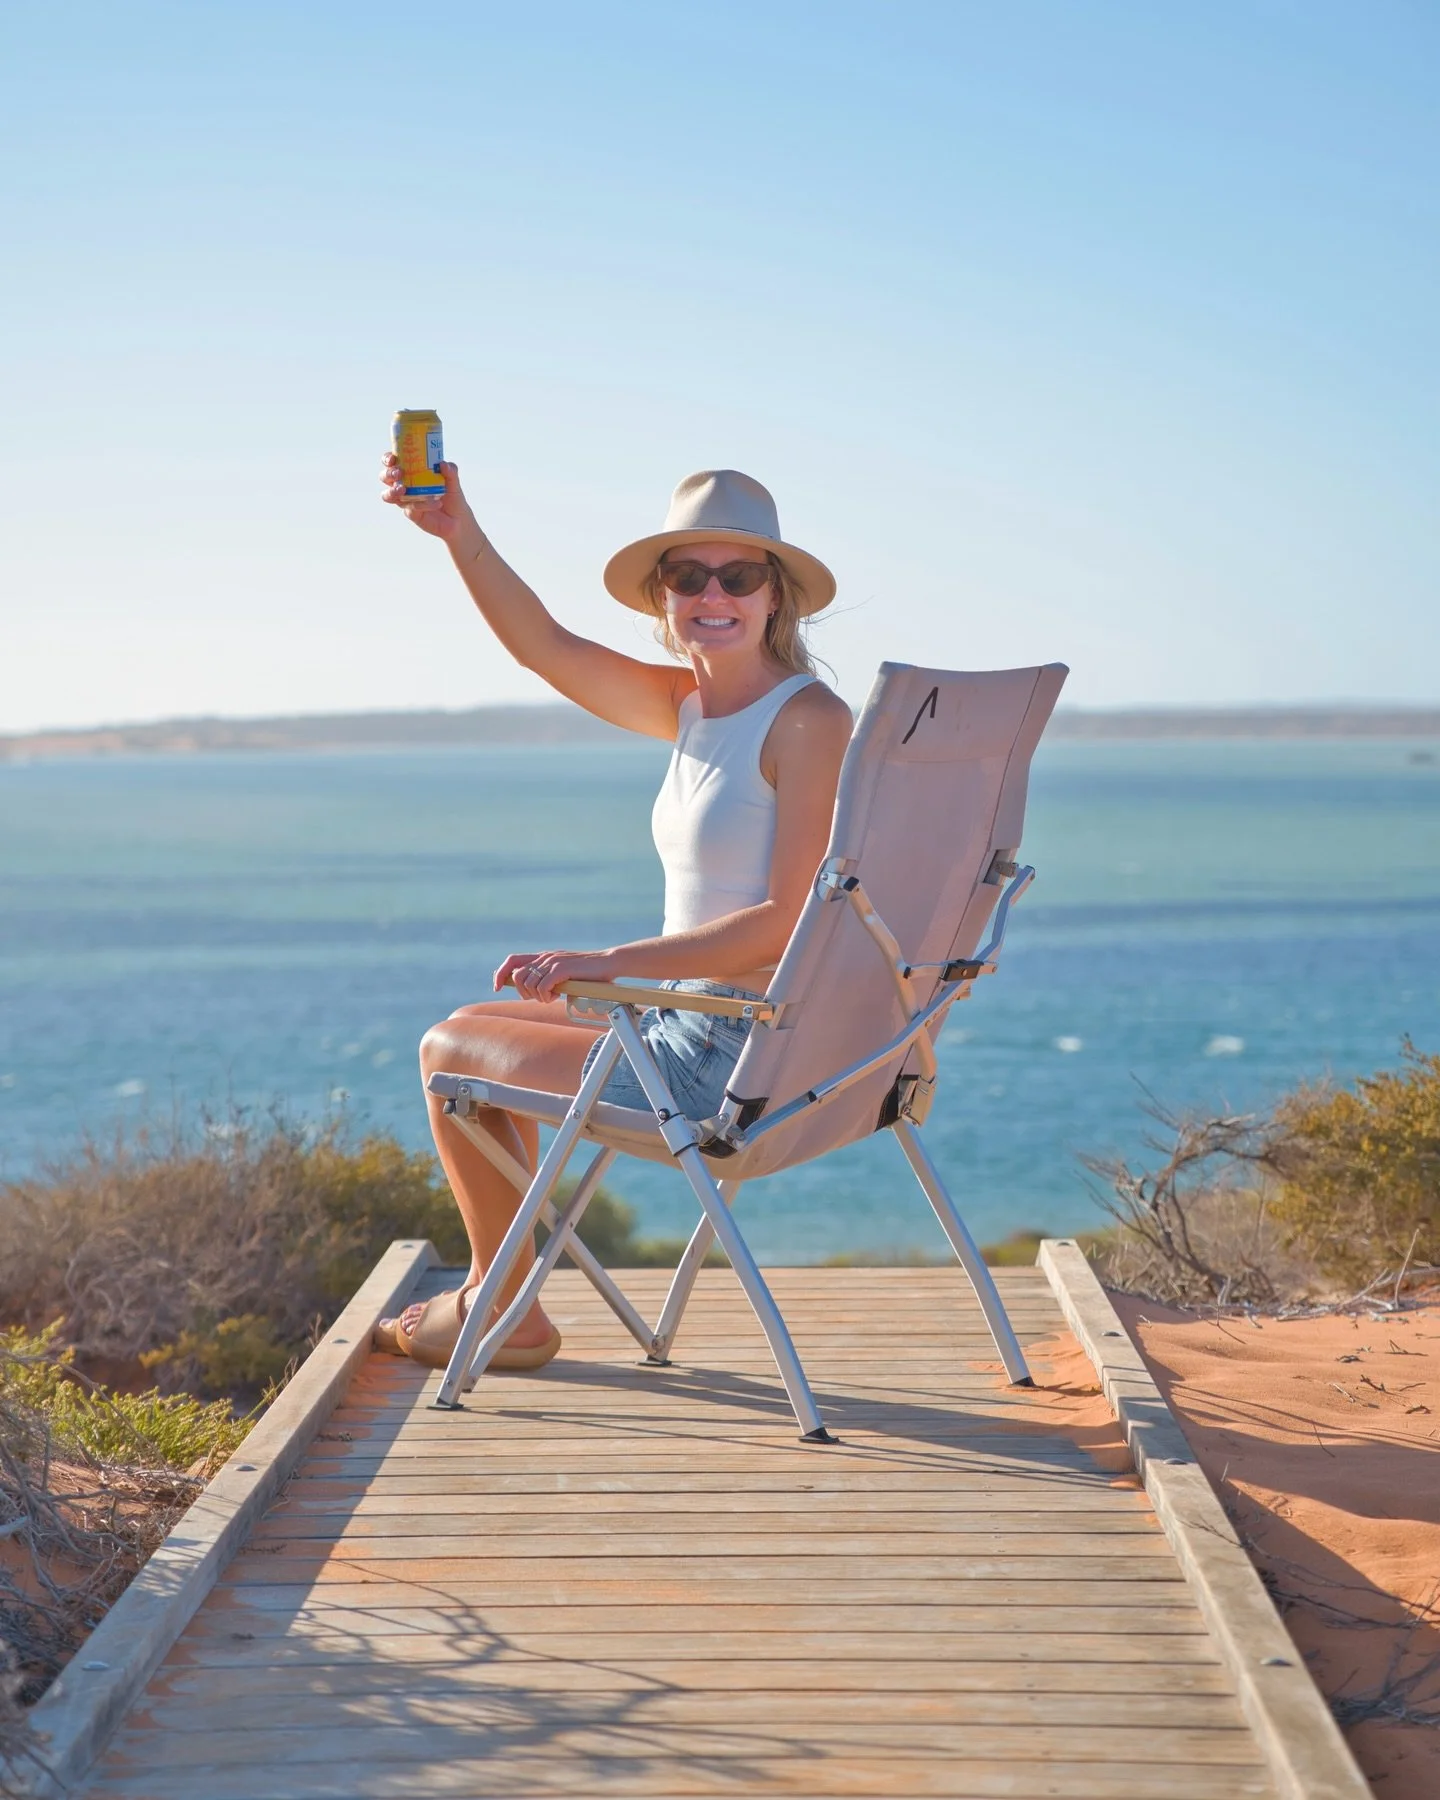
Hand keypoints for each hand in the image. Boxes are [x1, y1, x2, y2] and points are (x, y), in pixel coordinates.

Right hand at [380, 456, 481, 549]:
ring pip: (388, 495)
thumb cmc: (452, 496)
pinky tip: (435, 504)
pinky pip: (409, 508)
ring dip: (392, 491)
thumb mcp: (454, 482)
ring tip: (403, 490)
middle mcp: (405, 484)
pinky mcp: (411, 513)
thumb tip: (443, 464)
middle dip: (388, 473)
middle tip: (399, 473)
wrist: (458, 520)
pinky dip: (420, 505)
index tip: (393, 459)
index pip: (393, 462)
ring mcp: (406, 500)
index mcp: (412, 472)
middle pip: (385, 477)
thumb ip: (450, 471)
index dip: (388, 459)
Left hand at [495, 948, 617, 1003]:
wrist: (608, 963)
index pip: (512, 961)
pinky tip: (556, 996)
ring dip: (537, 995)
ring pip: (528, 983)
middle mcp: (545, 957)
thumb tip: (535, 992)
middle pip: (517, 976)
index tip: (497, 987)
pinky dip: (546, 995)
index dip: (501, 974)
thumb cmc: (589, 973)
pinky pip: (543, 986)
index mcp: (544, 957)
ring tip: (552, 996)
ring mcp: (553, 962)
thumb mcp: (565, 974)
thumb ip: (550, 978)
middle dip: (523, 992)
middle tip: (540, 997)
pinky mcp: (562, 969)